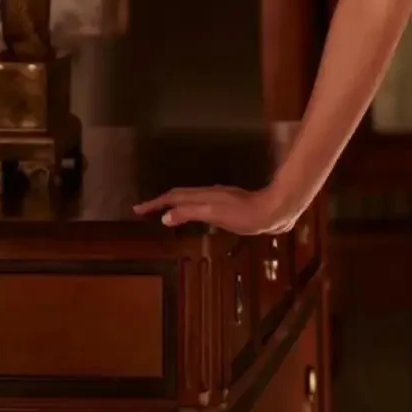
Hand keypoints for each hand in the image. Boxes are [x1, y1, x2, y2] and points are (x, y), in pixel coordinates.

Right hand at [132, 182, 297, 234]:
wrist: (275, 211)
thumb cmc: (246, 215)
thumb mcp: (215, 214)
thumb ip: (190, 213)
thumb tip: (165, 216)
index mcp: (203, 196)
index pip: (172, 198)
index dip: (154, 203)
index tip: (137, 209)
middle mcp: (209, 194)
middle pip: (179, 196)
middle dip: (160, 202)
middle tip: (144, 210)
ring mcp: (219, 198)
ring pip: (190, 198)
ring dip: (174, 204)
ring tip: (162, 211)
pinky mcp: (228, 205)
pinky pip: (200, 204)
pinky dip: (188, 208)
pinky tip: (194, 214)